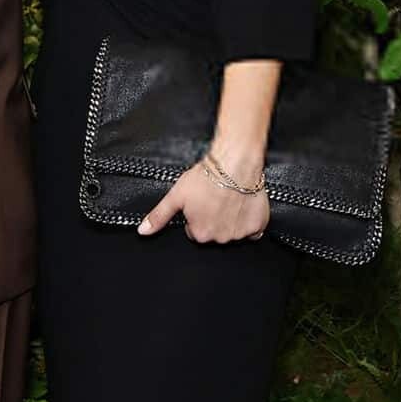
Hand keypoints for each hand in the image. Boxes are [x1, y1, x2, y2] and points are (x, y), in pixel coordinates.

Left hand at [137, 161, 269, 242]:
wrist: (235, 163)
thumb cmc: (206, 177)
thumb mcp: (175, 196)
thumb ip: (159, 216)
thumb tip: (143, 231)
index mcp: (201, 233)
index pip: (195, 231)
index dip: (196, 215)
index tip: (200, 202)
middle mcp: (221, 238)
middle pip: (214, 232)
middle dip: (212, 218)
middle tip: (213, 198)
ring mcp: (240, 233)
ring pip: (232, 231)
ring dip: (230, 219)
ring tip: (227, 199)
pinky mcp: (258, 225)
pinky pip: (252, 229)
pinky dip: (248, 220)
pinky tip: (242, 206)